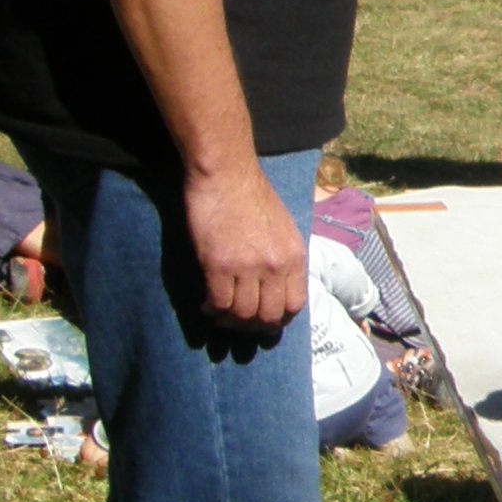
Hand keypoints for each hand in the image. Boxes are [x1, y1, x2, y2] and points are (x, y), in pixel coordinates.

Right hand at [183, 165, 308, 332]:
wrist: (227, 175)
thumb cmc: (253, 197)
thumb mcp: (284, 229)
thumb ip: (284, 259)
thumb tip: (278, 287)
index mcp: (294, 257)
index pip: (294, 306)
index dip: (278, 320)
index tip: (264, 321)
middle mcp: (275, 267)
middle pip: (268, 317)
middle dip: (252, 327)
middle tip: (238, 323)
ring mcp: (247, 268)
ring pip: (242, 315)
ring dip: (229, 322)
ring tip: (220, 315)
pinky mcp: (218, 265)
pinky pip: (218, 304)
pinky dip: (212, 310)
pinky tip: (206, 305)